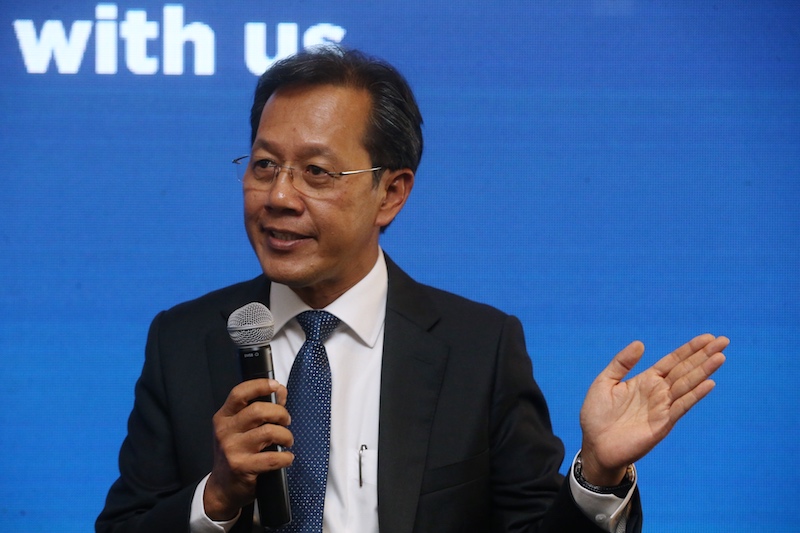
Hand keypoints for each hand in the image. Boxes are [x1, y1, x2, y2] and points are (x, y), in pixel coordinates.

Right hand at [204, 379, 293, 519]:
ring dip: (286, 435)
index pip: (239, 393)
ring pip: (269, 432)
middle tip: (286, 421)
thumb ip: (260, 409)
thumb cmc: (236, 453)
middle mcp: (225, 431)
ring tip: (287, 441)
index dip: (259, 386)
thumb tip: (280, 391)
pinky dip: (286, 457)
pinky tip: (286, 458)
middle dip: (280, 413)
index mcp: (224, 417)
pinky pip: (272, 457)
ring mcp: (232, 449)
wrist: (223, 487)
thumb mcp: (240, 429)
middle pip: (258, 410)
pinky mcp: (242, 467)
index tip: (275, 385)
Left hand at [579, 334, 727, 485]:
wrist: (595, 445)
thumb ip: (622, 363)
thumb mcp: (605, 382)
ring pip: (687, 385)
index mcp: (646, 381)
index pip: (673, 361)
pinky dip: (695, 395)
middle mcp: (658, 392)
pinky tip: (708, 383)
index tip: (707, 337)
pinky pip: (681, 406)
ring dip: (704, 371)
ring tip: (720, 356)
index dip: (689, 349)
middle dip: (704, 356)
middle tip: (723, 340)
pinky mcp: (662, 424)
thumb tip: (640, 343)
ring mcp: (662, 408)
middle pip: (685, 370)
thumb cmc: (597, 415)